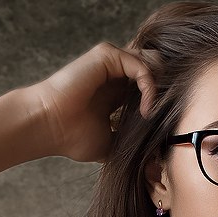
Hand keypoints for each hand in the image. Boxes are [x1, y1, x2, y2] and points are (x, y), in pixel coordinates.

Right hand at [30, 41, 157, 163]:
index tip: (166, 125)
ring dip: (161, 88)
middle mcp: (115, 72)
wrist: (50, 127)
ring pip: (153, 62)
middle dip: (168, 90)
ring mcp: (111, 61)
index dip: (163, 100)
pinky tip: (146, 110)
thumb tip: (155, 161)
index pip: (151, 84)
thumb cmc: (72, 137)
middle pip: (157, 68)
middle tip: (167, 116)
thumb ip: (132, 143)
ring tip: (154, 114)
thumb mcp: (112, 143)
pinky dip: (150, 87)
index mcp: (117, 90)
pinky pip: (142, 65)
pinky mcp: (107, 55)